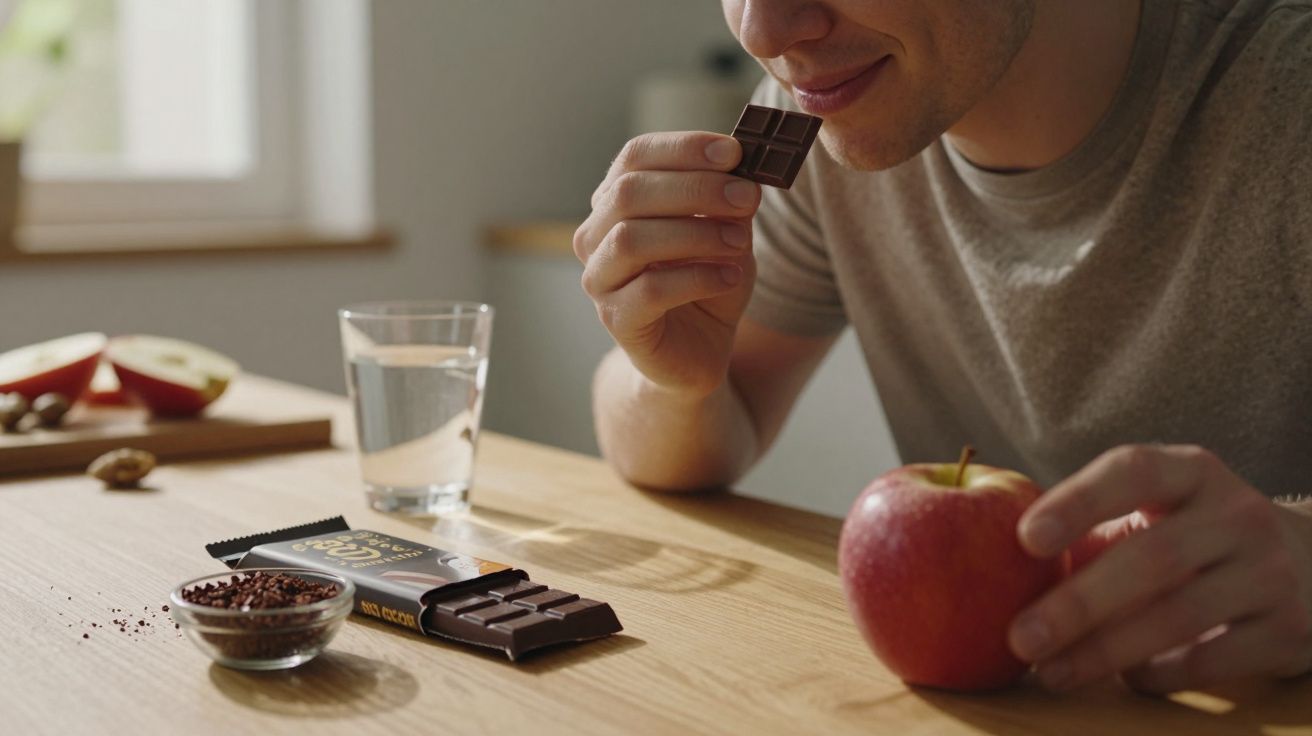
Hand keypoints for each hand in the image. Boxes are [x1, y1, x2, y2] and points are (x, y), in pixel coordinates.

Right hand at [574, 132, 760, 396]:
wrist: (697, 351)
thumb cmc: (707, 282)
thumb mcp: (727, 232)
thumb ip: (728, 203)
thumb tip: (744, 174)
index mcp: (616, 201)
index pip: (635, 156)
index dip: (683, 148)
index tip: (735, 152)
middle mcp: (596, 235)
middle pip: (629, 192)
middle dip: (695, 189)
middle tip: (746, 197)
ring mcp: (599, 278)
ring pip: (631, 240)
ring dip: (695, 234)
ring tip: (740, 243)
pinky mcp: (616, 319)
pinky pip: (649, 290)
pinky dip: (697, 278)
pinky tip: (730, 279)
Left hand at [1007, 444, 1311, 692]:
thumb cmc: (1198, 535)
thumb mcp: (1161, 512)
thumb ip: (1094, 529)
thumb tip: (995, 566)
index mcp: (1193, 472)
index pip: (1132, 470)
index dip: (1077, 501)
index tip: (1024, 538)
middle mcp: (1238, 514)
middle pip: (1152, 558)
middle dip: (1078, 604)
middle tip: (1019, 638)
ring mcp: (1271, 572)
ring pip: (1178, 615)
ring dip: (1104, 651)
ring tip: (1050, 671)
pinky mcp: (1291, 630)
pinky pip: (1212, 660)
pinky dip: (1158, 673)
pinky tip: (1123, 680)